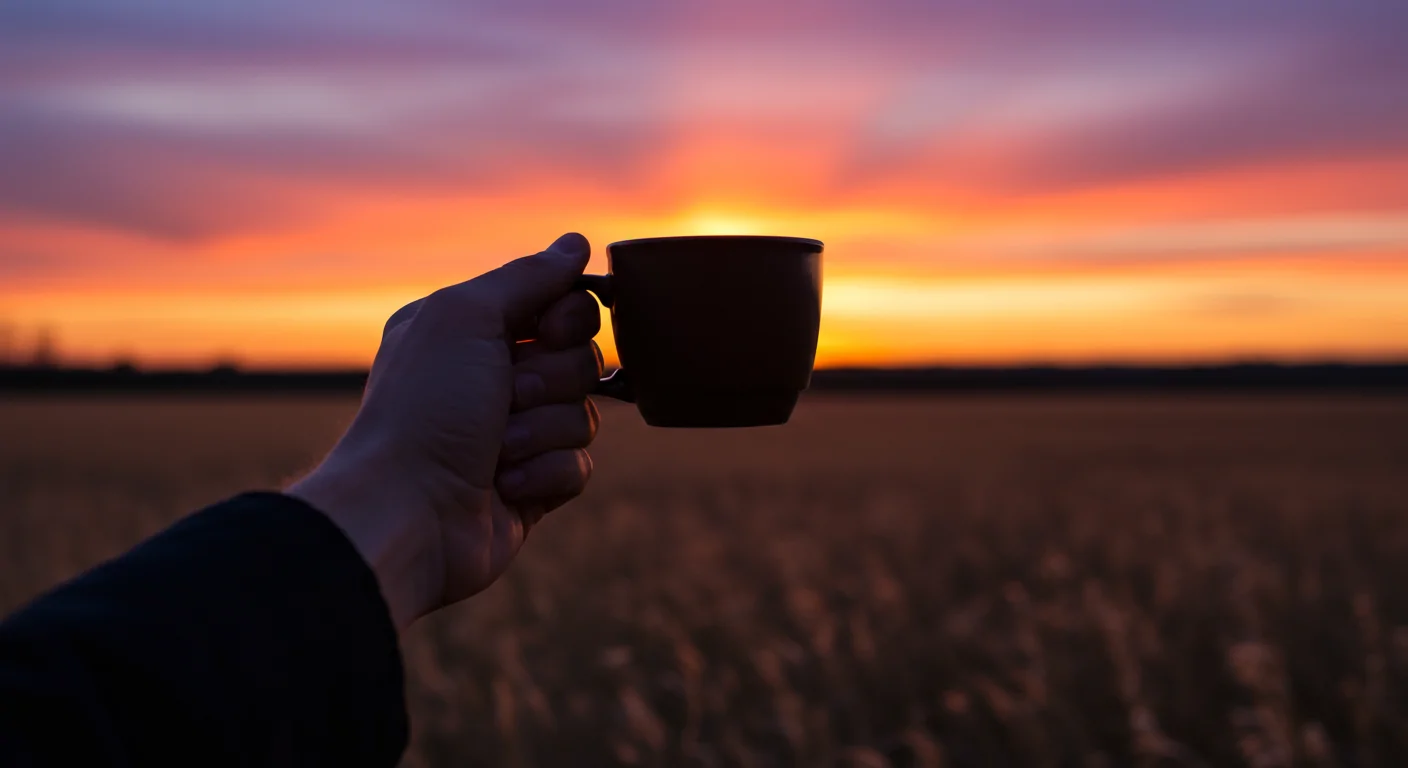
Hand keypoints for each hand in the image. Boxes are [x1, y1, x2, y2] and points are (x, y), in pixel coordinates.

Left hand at [288, 233, 602, 630]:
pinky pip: (580, 466)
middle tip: (505, 397)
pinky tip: (503, 484)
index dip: (567, 319)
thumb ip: (527, 277)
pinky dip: (545, 473)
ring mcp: (515, 435)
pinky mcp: (533, 485)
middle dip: (550, 381)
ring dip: (542, 431)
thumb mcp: (466, 317)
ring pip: (585, 415)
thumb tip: (576, 243)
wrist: (407, 512)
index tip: (545, 332)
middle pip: (582, 359)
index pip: (561, 305)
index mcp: (472, 331)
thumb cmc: (425, 408)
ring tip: (496, 449)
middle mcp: (493, 378)